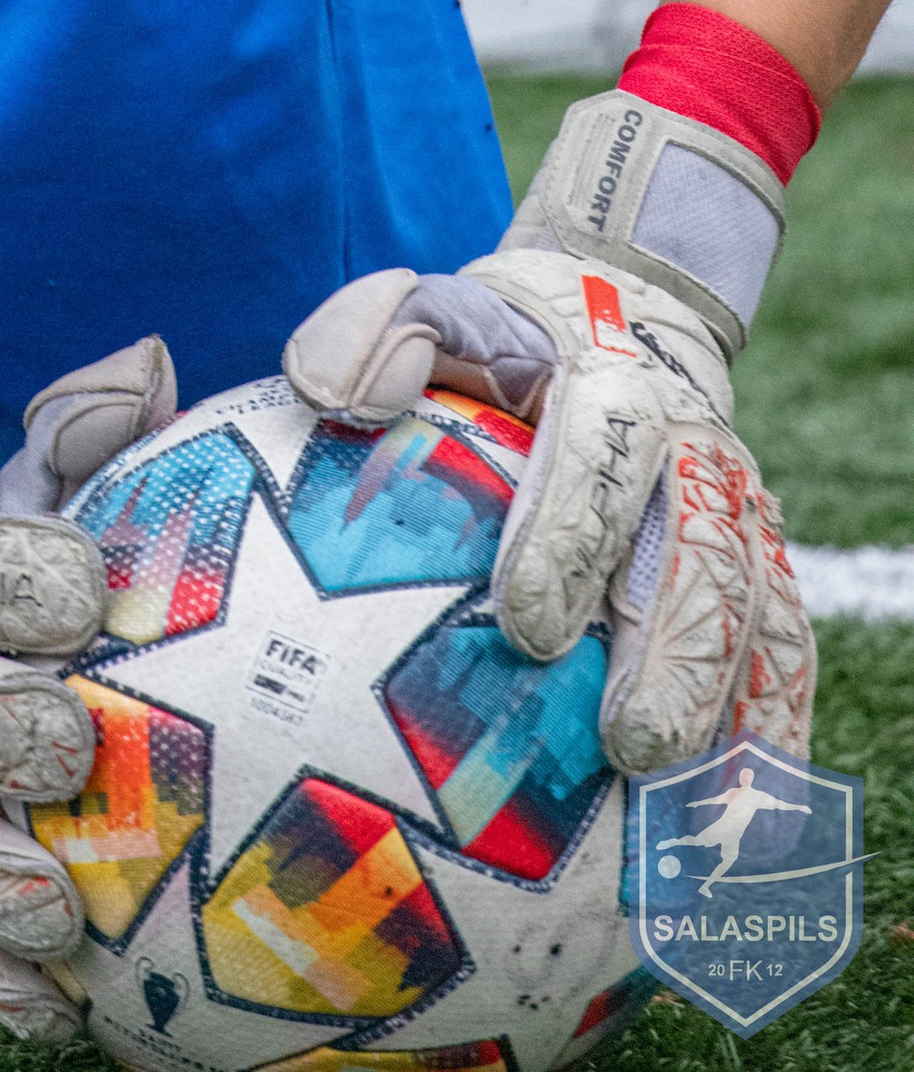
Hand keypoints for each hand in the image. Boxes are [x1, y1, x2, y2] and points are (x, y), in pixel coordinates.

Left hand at [284, 89, 813, 773]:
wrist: (620, 307)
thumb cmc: (501, 337)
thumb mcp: (429, 306)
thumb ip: (374, 333)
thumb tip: (330, 397)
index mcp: (613, 385)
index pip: (602, 456)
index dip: (570, 537)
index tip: (526, 625)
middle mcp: (696, 452)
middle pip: (703, 554)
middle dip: (673, 655)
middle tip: (631, 745)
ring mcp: (742, 512)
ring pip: (758, 611)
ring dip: (729, 706)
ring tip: (688, 801)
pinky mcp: (766, 563)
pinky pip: (787, 647)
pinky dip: (775, 724)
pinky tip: (744, 810)